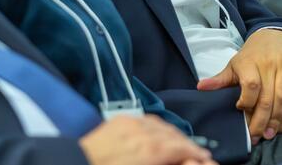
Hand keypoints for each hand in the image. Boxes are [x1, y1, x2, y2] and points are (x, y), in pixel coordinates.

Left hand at [79, 115, 217, 164]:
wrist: (77, 164)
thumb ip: (162, 162)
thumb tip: (177, 160)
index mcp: (150, 150)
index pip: (180, 148)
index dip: (194, 152)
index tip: (204, 157)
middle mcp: (142, 132)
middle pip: (173, 135)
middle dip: (187, 143)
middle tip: (197, 151)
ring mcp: (130, 123)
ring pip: (161, 125)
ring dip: (174, 133)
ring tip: (181, 143)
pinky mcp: (119, 120)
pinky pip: (146, 119)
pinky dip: (158, 126)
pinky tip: (160, 132)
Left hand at [195, 29, 281, 142]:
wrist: (273, 35)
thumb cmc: (251, 56)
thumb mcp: (234, 65)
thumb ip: (220, 79)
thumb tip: (200, 87)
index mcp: (248, 62)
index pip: (250, 86)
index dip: (246, 102)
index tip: (241, 110)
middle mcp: (267, 62)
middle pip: (267, 96)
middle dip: (261, 120)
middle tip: (257, 136)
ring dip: (278, 116)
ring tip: (270, 131)